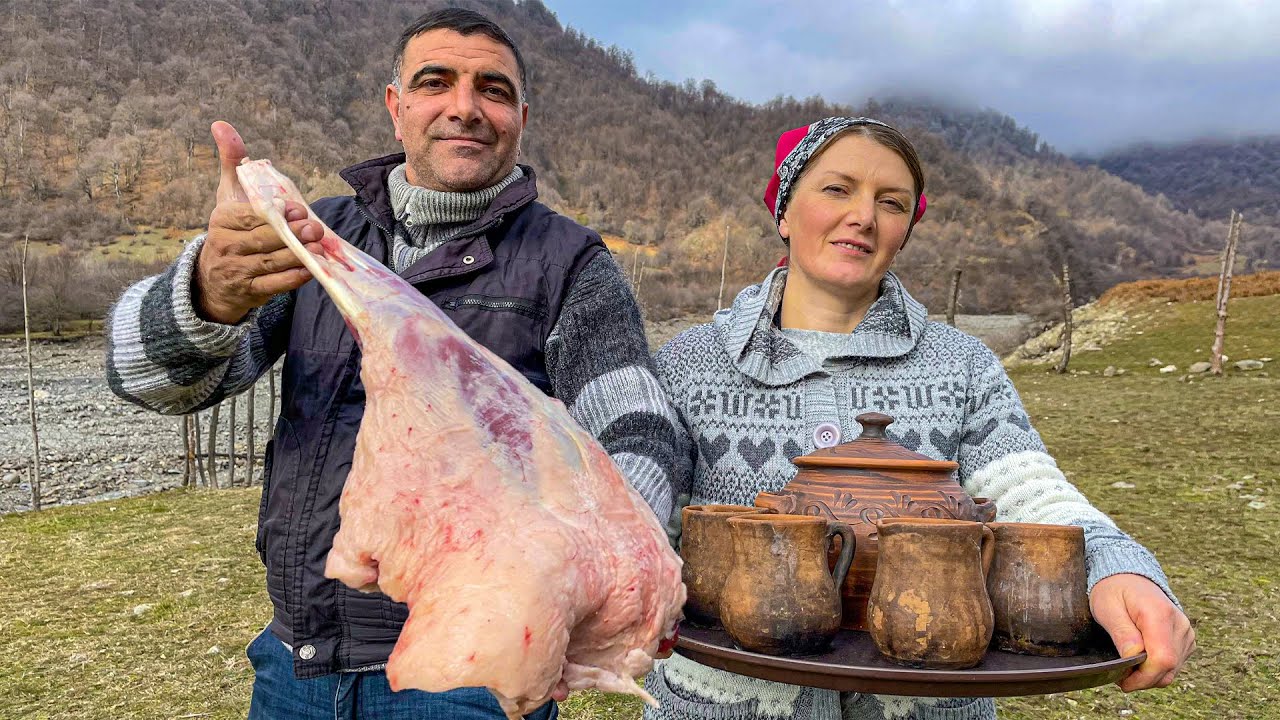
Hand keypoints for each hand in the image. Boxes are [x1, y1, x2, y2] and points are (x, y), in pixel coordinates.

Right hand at [193, 121, 323, 323]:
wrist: (214, 279)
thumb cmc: (231, 230)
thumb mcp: (229, 196)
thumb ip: (233, 162)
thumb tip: (221, 124)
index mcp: (222, 220)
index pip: (248, 216)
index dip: (274, 214)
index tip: (297, 209)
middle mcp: (225, 246)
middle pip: (262, 240)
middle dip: (290, 234)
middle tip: (315, 228)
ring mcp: (236, 271)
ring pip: (269, 263)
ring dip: (295, 256)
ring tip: (317, 247)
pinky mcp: (249, 292)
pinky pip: (272, 286)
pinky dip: (291, 279)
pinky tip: (309, 271)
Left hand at [1091, 573, 1195, 690]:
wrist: (1129, 577)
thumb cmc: (1114, 590)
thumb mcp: (1107, 607)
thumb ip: (1122, 632)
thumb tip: (1132, 657)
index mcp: (1159, 614)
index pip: (1162, 658)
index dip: (1144, 677)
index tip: (1123, 681)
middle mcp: (1180, 623)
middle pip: (1169, 668)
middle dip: (1143, 679)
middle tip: (1120, 675)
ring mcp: (1186, 632)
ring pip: (1173, 670)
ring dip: (1150, 676)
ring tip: (1127, 666)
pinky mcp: (1186, 639)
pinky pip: (1176, 664)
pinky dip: (1158, 669)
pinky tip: (1140, 660)